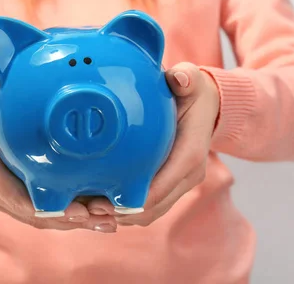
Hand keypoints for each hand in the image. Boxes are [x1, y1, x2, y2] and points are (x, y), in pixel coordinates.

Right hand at [0, 79, 117, 232]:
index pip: (11, 192)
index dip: (41, 205)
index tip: (72, 209)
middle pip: (31, 212)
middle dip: (68, 218)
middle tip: (104, 215)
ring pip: (38, 217)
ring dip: (73, 221)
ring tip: (108, 220)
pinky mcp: (10, 198)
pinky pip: (38, 211)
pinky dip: (65, 215)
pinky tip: (95, 215)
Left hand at [85, 62, 219, 226]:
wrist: (207, 106)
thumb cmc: (192, 92)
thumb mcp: (190, 80)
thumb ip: (186, 78)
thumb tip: (178, 77)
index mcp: (191, 153)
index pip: (163, 186)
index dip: (134, 199)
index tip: (106, 202)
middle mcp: (189, 174)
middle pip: (153, 207)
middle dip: (120, 213)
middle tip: (86, 209)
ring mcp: (180, 183)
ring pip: (149, 212)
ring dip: (119, 216)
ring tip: (87, 210)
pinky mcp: (171, 185)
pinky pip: (148, 206)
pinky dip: (124, 210)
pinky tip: (99, 203)